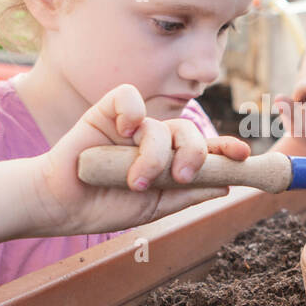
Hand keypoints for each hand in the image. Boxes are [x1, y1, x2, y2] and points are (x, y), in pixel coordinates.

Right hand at [27, 83, 250, 236]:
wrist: (62, 206)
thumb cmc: (106, 206)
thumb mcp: (154, 207)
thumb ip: (187, 195)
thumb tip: (227, 185)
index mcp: (170, 161)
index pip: (205, 149)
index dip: (225, 148)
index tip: (242, 155)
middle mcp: (155, 140)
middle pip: (190, 133)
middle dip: (194, 153)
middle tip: (182, 176)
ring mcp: (132, 125)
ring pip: (162, 126)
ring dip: (154, 156)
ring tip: (135, 182)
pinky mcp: (107, 112)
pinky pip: (130, 97)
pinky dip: (133, 112)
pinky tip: (124, 132)